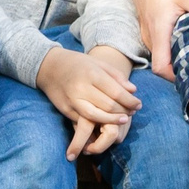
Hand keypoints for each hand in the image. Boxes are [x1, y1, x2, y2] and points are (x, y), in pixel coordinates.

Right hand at [36, 44, 142, 159]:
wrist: (50, 67)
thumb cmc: (78, 64)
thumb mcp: (98, 63)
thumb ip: (116, 76)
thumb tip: (133, 90)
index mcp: (92, 74)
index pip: (116, 92)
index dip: (130, 101)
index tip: (139, 105)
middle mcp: (81, 88)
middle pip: (108, 105)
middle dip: (124, 111)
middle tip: (132, 112)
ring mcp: (72, 100)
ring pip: (96, 116)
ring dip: (112, 121)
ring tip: (123, 120)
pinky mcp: (65, 110)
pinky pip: (83, 121)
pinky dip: (96, 124)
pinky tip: (106, 124)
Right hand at [131, 0, 188, 78]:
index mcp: (158, 31)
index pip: (160, 67)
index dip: (174, 77)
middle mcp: (150, 36)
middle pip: (162, 63)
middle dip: (179, 68)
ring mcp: (148, 32)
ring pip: (161, 54)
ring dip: (175, 57)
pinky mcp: (149, 27)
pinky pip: (159, 44)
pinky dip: (171, 47)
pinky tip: (186, 41)